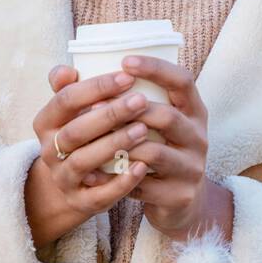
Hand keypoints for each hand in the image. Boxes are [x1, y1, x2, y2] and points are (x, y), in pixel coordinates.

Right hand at [30, 65, 154, 221]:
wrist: (71, 183)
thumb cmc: (79, 133)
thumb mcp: (70, 110)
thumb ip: (68, 87)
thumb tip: (69, 69)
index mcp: (45, 122)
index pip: (66, 100)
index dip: (96, 87)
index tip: (127, 76)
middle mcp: (48, 151)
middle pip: (75, 131)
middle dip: (109, 115)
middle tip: (141, 101)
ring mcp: (62, 178)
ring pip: (84, 162)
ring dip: (114, 145)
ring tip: (143, 130)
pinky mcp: (79, 202)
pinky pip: (98, 196)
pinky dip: (120, 183)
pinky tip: (142, 167)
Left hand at [81, 55, 216, 240]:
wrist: (176, 200)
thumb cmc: (152, 147)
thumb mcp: (146, 120)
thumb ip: (114, 94)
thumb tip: (63, 72)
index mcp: (193, 110)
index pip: (183, 80)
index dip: (156, 69)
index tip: (125, 61)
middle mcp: (198, 136)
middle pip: (168, 116)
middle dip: (129, 110)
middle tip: (94, 107)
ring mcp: (192, 168)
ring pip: (154, 153)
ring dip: (120, 145)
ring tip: (92, 139)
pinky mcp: (180, 195)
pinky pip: (143, 185)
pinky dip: (116, 178)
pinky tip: (94, 174)